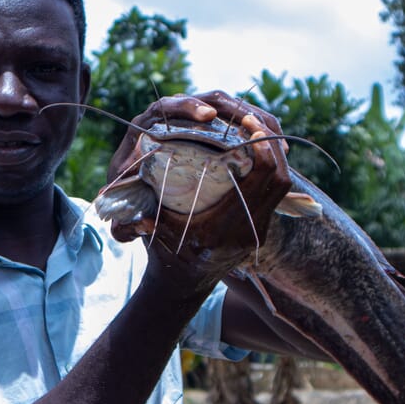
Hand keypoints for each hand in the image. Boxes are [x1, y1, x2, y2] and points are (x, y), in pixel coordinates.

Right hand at [107, 91, 292, 281]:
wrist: (184, 282)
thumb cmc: (165, 251)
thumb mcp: (155, 233)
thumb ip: (144, 219)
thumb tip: (121, 209)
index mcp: (223, 229)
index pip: (259, 181)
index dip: (260, 149)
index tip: (248, 124)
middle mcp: (247, 231)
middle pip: (279, 179)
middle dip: (272, 146)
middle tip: (255, 121)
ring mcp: (258, 231)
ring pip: (283, 186)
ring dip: (276, 156)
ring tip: (257, 132)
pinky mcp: (262, 228)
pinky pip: (277, 193)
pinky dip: (272, 169)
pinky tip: (257, 152)